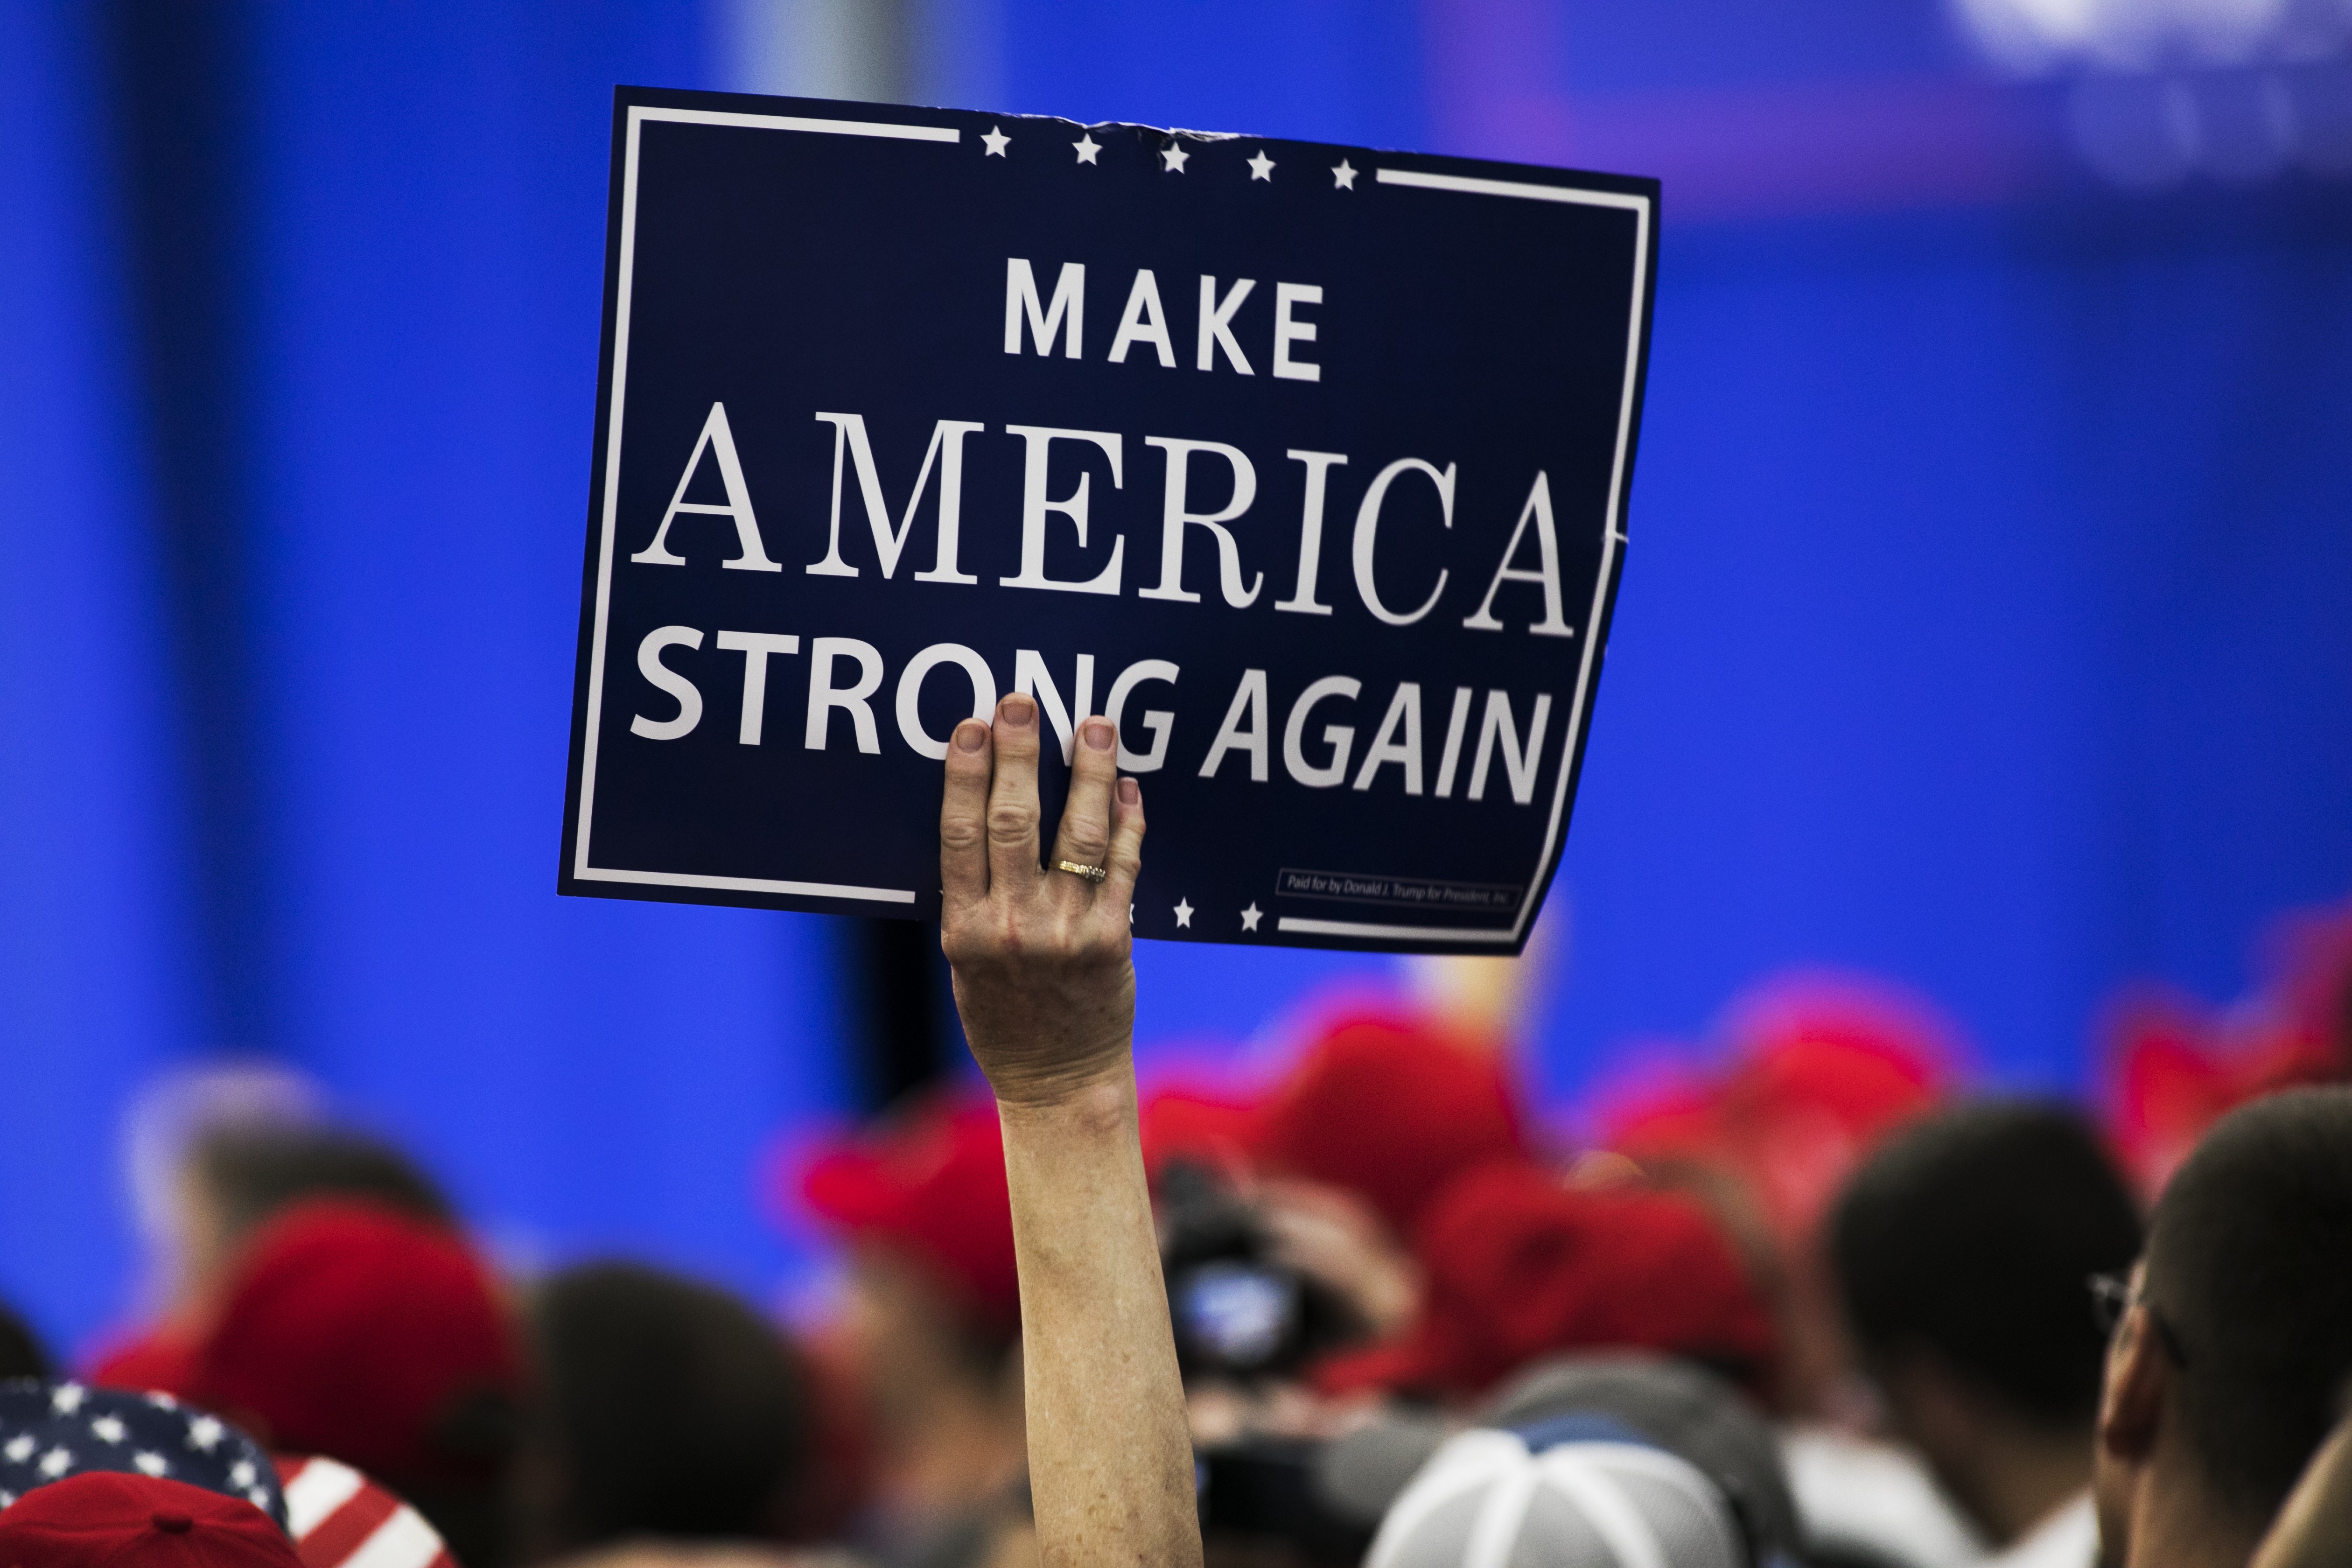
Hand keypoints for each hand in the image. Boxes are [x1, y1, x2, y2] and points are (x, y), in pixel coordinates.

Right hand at [940, 694, 1144, 1106]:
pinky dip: (1129, 822)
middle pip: (1014, 822)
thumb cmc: (1004, 1017)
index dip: (964, 775)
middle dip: (1019, 755)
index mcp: (965, 930)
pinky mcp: (1114, 940)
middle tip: (1021, 702)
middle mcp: (1014, 928)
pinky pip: (1124, 867)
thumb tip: (978, 810)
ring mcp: (1067, 932)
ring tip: (1094, 725)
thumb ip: (971, 894)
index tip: (970, 726)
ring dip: (1088, 773)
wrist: (1057, 1082)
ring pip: (1080, 834)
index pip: (960, 835)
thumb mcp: (965, 959)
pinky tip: (1127, 786)